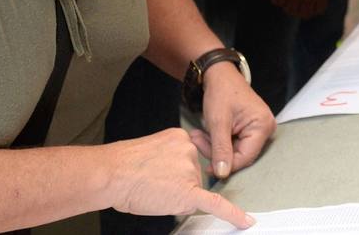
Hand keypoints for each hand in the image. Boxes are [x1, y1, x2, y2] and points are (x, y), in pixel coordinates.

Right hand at [104, 128, 254, 228]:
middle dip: (175, 186)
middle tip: (152, 183)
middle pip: (192, 177)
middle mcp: (190, 151)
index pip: (188, 160)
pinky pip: (216, 204)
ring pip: (191, 192)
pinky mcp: (190, 192)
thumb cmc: (123, 166)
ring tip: (153, 190)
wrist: (112, 174)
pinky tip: (245, 221)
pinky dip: (233, 214)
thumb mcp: (151, 150)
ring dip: (175, 196)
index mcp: (180, 138)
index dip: (173, 172)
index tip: (163, 173)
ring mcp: (190, 170)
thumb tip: (176, 178)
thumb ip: (170, 158)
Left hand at [188, 64, 274, 178]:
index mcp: (262, 126)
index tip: (207, 167)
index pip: (245, 157)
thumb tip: (222, 174)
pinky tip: (206, 133)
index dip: (226, 165)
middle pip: (240, 155)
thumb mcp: (218, 121)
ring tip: (197, 135)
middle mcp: (265, 129)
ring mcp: (258, 129)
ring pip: (235, 151)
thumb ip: (220, 149)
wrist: (219, 75)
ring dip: (214, 146)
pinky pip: (234, 144)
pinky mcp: (250, 129)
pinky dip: (218, 142)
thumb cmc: (220, 92)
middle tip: (196, 140)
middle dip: (216, 151)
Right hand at [271, 0, 327, 19]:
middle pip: (304, 13)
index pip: (318, 10)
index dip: (310, 9)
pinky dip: (276, 0)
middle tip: (291, 6)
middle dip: (298, 10)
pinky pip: (279, 2)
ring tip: (282, 0)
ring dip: (286, 6)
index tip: (304, 7)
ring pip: (290, 10)